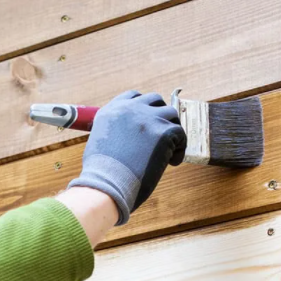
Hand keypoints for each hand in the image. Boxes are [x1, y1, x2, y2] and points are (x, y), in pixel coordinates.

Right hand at [68, 91, 186, 224]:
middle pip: (155, 100)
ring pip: (171, 114)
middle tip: (161, 135)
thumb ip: (113, 132)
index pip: (134, 96)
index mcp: (111, 111)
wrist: (108, 184)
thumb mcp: (99, 143)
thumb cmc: (102, 174)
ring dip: (172, 130)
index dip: (144, 108)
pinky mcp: (163, 131)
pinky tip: (171, 162)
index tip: (148, 122)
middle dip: (160, 116)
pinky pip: (181, 134)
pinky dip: (179, 149)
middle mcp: (129, 109)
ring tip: (168, 150)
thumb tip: (126, 139)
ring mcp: (147, 118)